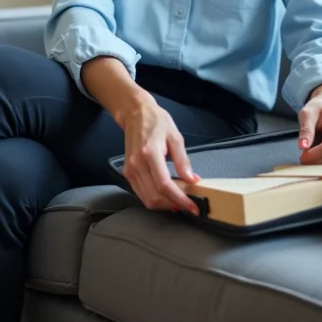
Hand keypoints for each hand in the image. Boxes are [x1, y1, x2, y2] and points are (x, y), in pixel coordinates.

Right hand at [120, 98, 200, 214]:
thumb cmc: (156, 121)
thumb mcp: (175, 137)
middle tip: (189, 205)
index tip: (193, 207)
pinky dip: (155, 199)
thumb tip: (192, 180)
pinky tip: (167, 196)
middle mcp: (137, 164)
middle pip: (154, 196)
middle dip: (174, 205)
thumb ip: (183, 161)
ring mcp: (130, 170)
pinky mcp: (128, 173)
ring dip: (164, 205)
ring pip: (147, 199)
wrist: (135, 114)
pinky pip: (141, 193)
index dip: (180, 199)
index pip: (164, 185)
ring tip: (179, 201)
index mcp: (150, 153)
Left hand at [297, 84, 321, 165]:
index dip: (313, 155)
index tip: (302, 157)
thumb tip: (302, 146)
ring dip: (321, 163)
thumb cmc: (319, 110)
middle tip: (303, 159)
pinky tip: (319, 158)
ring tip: (311, 155)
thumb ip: (306, 130)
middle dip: (316, 161)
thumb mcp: (308, 114)